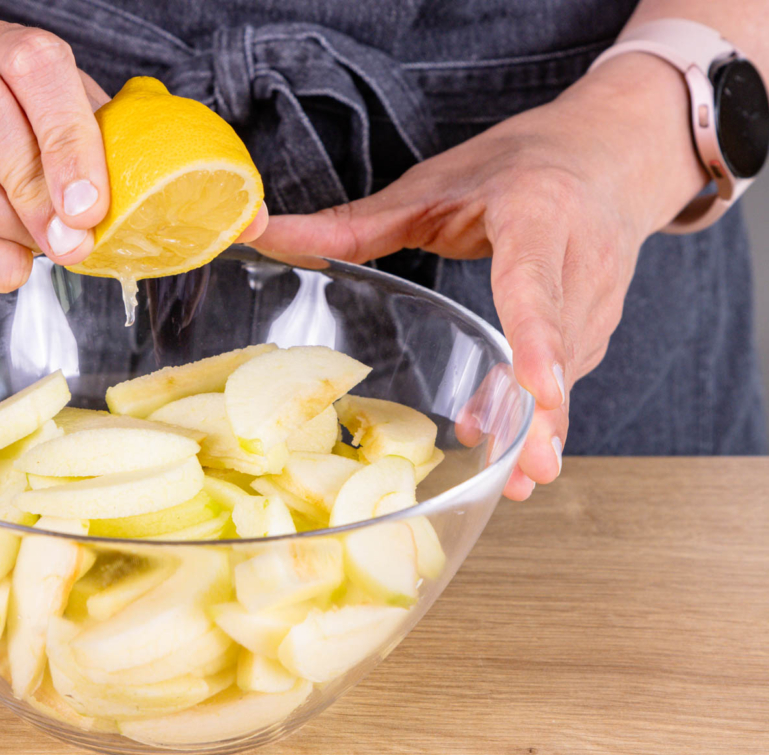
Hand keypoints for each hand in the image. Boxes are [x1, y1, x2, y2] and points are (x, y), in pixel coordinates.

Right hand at [0, 22, 112, 290]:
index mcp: (1, 49)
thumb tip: (147, 192)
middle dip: (35, 190)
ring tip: (49, 245)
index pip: (32, 68)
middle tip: (74, 240)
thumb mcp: (73, 110)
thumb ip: (105, 140)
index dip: (66, 139)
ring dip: (15, 230)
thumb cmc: (32, 124)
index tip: (91, 205)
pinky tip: (16, 263)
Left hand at [252, 54, 708, 498]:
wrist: (617, 150)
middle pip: (559, 346)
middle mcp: (579, 259)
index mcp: (537, 214)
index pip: (533, 284)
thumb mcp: (435, 185)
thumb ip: (355, 223)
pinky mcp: (600, 323)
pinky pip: (567, 374)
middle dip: (546, 415)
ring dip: (539, 426)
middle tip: (529, 474)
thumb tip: (262, 230)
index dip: (537, 339)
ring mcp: (599, 297)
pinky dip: (538, 410)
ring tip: (512, 478)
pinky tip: (505, 441)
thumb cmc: (521, 162)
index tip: (539, 391)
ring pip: (567, 372)